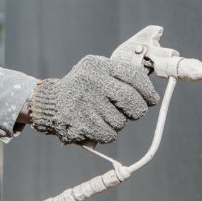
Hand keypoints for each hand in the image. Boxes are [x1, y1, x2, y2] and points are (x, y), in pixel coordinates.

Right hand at [29, 55, 159, 143]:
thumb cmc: (82, 88)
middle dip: (138, 110)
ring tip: (105, 116)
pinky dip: (108, 134)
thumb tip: (150, 92)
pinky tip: (98, 126)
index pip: (133, 75)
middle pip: (131, 100)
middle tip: (136, 113)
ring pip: (121, 121)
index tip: (152, 99)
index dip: (147, 90)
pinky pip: (109, 134)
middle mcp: (91, 81)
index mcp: (98, 66)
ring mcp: (85, 102)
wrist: (49, 103)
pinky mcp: (80, 123)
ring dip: (119, 123)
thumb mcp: (97, 71)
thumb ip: (120, 76)